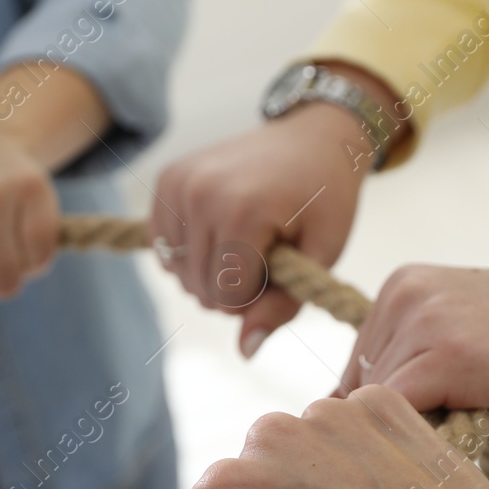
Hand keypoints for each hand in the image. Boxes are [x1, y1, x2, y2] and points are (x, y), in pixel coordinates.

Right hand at [152, 64, 397, 357]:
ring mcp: (178, 184)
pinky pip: (163, 249)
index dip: (258, 297)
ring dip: (211, 272)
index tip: (282, 269)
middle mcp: (201, 193)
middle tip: (266, 255)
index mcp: (244, 209)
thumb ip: (283, 305)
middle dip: (234, 288)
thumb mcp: (322, 256)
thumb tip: (244, 352)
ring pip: (178, 274)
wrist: (313, 136)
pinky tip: (219, 234)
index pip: (228, 297)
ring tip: (244, 242)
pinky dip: (190, 253)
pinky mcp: (166, 181)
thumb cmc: (325, 199)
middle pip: (200, 289)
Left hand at [336, 261, 488, 420]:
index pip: (359, 375)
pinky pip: (400, 418)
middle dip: (408, 423)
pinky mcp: (446, 358)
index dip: (395, 412)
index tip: (442, 420)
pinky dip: (427, 440)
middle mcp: (403, 295)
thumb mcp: (469, 336)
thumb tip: (359, 422)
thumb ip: (417, 363)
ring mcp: (423, 323)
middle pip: (363, 395)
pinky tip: (483, 428)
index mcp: (403, 286)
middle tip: (476, 415)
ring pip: (381, 411)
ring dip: (426, 431)